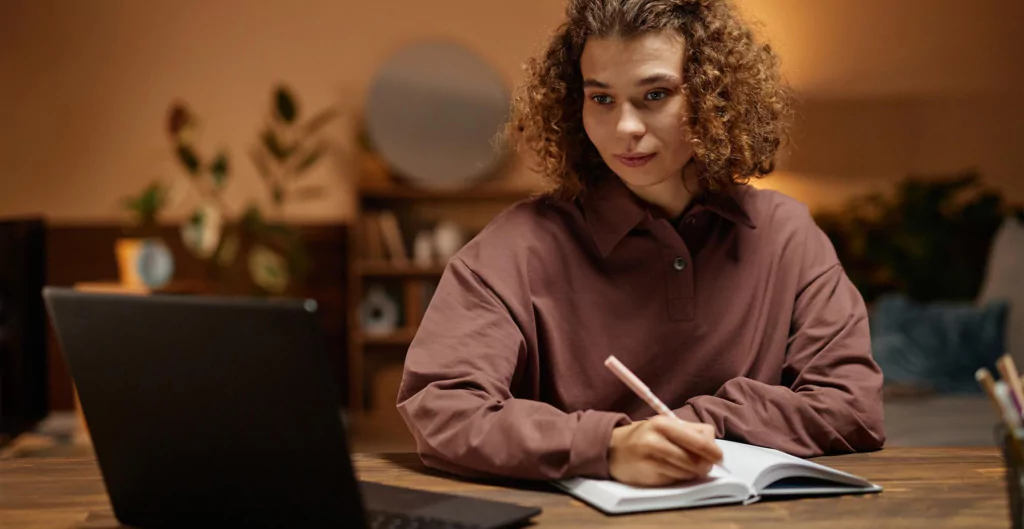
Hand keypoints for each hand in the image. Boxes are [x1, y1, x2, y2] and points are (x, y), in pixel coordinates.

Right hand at [607, 415, 722, 486]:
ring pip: (688, 472)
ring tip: (682, 465)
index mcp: (663, 423)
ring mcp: (651, 459)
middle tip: (707, 465)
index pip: (702, 438)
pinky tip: (668, 470)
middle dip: (707, 464)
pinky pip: (675, 480)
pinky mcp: (648, 476)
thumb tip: (715, 452)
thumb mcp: (663, 425)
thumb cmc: (644, 436)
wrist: (611, 448)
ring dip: (691, 472)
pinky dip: (678, 477)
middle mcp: (656, 440)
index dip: (714, 450)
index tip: (717, 455)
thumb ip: (689, 433)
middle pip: (697, 458)